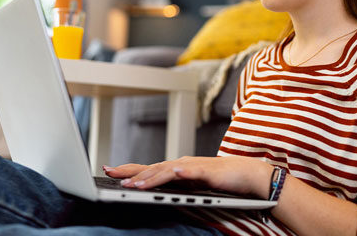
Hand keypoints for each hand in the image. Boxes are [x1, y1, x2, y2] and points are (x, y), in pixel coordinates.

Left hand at [103, 156, 272, 197]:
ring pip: (166, 171)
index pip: (148, 168)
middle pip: (151, 167)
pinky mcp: (206, 172)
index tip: (109, 170)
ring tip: (134, 184)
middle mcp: (181, 164)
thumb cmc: (220, 181)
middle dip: (130, 171)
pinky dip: (179, 172)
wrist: (247, 174)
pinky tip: (172, 173)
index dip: (129, 169)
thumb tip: (155, 193)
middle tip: (110, 173)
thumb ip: (175, 187)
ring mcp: (193, 166)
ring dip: (149, 177)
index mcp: (176, 168)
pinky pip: (190, 173)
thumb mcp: (192, 185)